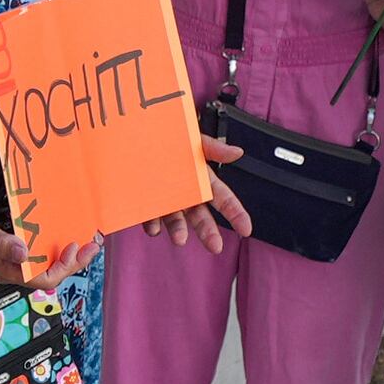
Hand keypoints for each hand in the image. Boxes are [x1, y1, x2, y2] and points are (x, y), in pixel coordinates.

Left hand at [137, 135, 253, 253]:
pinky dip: (153, 225)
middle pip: (201, 217)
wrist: (136, 137)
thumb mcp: (193, 139)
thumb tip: (238, 152)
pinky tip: (154, 229)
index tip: (246, 230)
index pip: (224, 200)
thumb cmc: (169, 136)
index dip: (236, 215)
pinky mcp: (147, 203)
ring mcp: (167, 200)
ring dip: (179, 231)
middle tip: (215, 246)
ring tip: (180, 240)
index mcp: (202, 180)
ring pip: (176, 221)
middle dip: (209, 232)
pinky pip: (151, 218)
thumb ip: (214, 148)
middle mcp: (186, 194)